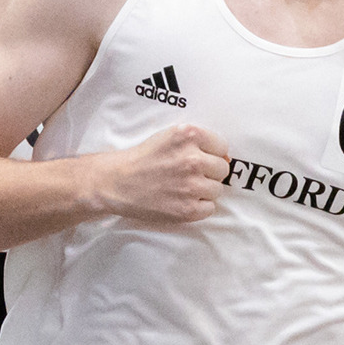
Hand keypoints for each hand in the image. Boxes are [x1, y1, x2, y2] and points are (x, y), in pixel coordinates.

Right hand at [100, 124, 229, 223]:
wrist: (117, 183)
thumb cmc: (144, 158)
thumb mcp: (170, 137)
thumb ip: (198, 142)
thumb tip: (226, 158)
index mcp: (188, 135)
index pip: (222, 147)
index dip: (210, 154)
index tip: (196, 159)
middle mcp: (192, 159)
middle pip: (222, 169)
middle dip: (209, 173)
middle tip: (188, 175)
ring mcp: (191, 185)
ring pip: (217, 190)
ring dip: (204, 191)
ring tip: (182, 188)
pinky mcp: (187, 209)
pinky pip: (210, 208)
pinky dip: (198, 207)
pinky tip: (181, 200)